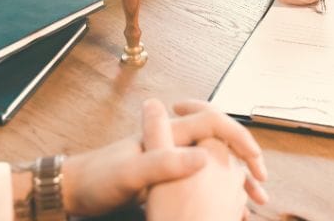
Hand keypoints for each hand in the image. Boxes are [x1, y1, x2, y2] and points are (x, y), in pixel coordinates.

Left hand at [58, 99, 267, 216]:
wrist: (72, 193)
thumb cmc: (96, 180)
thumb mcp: (129, 173)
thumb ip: (164, 163)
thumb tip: (204, 158)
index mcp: (170, 134)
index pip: (216, 122)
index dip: (239, 138)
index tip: (254, 160)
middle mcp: (175, 143)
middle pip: (222, 142)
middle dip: (246, 160)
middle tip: (261, 181)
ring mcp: (173, 161)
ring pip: (217, 164)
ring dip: (238, 180)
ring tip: (255, 201)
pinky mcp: (169, 179)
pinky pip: (205, 182)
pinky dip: (223, 194)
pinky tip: (231, 211)